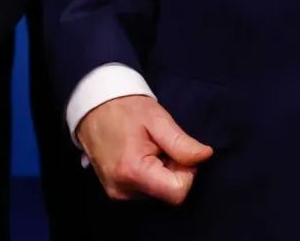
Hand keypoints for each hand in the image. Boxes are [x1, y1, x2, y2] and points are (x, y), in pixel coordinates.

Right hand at [76, 94, 213, 204]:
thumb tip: (205, 156)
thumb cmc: (126, 108)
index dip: (186, 172)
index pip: (178, 192)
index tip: (177, 150)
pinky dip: (150, 175)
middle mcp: (123, 190)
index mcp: (133, 172)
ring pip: (158, 193)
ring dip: (162, 173)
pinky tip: (140, 155)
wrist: (93, 105)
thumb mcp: (157, 118)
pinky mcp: (114, 192)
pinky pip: (145, 191)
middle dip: (173, 171)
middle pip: (168, 193)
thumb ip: (180, 142)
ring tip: (148, 148)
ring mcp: (117, 193)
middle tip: (160, 145)